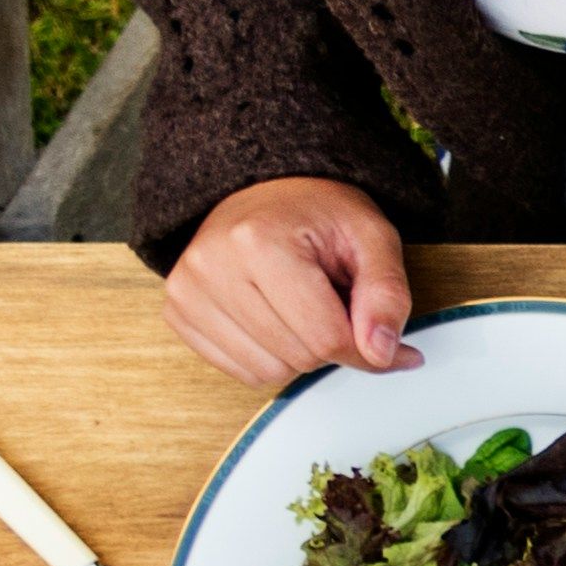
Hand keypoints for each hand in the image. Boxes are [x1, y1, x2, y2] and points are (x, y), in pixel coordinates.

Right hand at [164, 177, 420, 387]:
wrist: (267, 193)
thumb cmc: (319, 215)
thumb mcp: (373, 238)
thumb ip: (387, 294)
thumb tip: (383, 353)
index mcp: (259, 240)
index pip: (326, 337)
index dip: (366, 351)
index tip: (381, 340)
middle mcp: (212, 265)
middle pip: (298, 358)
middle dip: (330, 344)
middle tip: (332, 303)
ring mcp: (187, 290)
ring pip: (268, 372)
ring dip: (299, 354)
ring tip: (301, 306)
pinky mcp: (178, 312)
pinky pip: (240, 371)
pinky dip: (269, 357)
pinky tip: (274, 317)